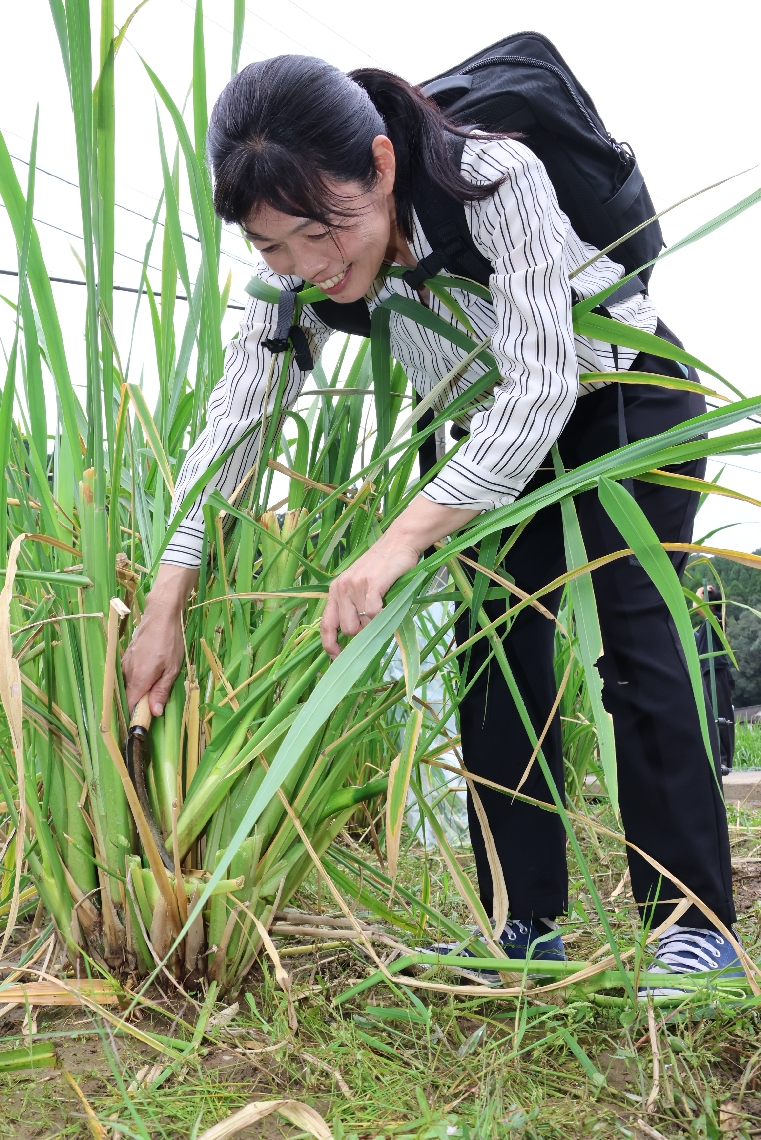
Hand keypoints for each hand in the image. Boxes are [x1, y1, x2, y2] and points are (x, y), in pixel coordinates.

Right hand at [122, 564, 198, 714]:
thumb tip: (153, 713)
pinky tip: (151, 672)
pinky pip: (129, 674)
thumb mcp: (172, 669)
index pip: (131, 706)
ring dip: (141, 689)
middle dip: (141, 702)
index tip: (147, 722)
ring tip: (157, 683)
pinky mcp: (126, 656)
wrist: (160, 613)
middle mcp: (126, 672)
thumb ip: (161, 691)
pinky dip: (138, 678)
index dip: (137, 716)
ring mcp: (124, 663)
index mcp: (138, 678)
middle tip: (157, 702)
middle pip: (129, 696)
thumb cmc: (170, 640)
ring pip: (129, 684)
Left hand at [320, 496, 477, 657]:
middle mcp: (341, 588)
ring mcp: (355, 585)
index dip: (329, 645)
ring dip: (374, 623)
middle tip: (375, 618)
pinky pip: (373, 613)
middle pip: (347, 629)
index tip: (337, 658)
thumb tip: (356, 635)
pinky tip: (387, 603)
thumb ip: (353, 606)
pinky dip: (382, 615)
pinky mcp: (371, 583)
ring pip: (361, 624)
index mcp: (335, 591)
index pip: (325, 624)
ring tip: (383, 605)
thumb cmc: (382, 567)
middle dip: (362, 631)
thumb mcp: (359, 585)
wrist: (398, 542)